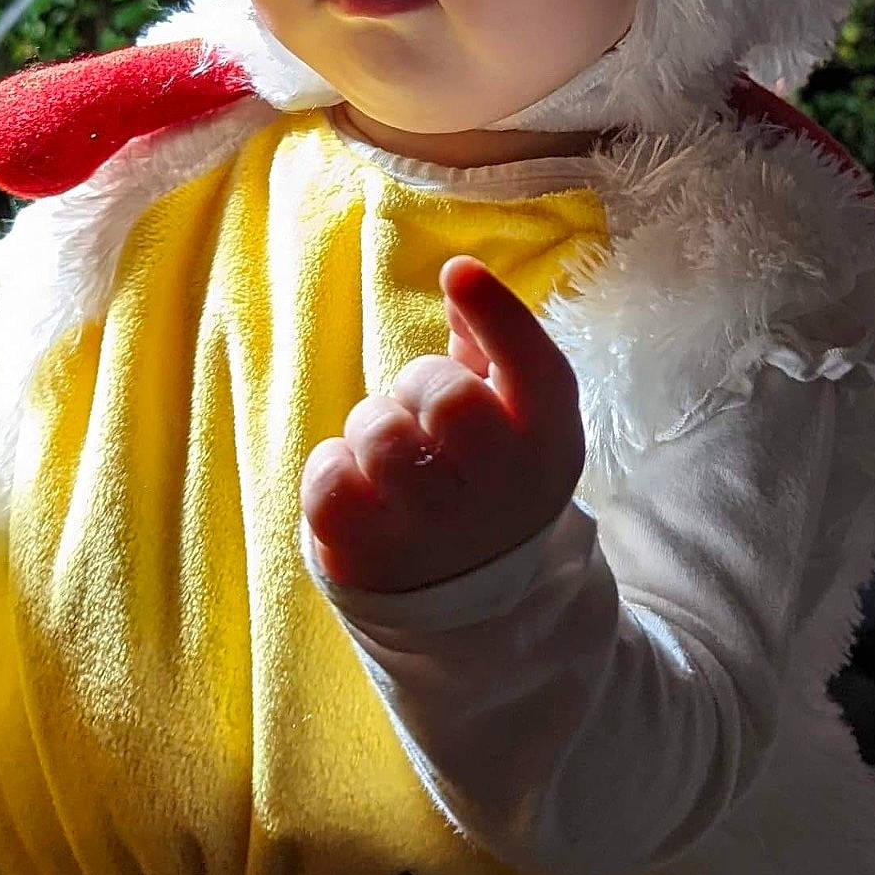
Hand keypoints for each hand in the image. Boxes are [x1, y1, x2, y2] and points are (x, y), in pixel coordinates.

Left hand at [302, 255, 583, 591]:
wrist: (471, 600)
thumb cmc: (485, 478)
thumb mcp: (513, 419)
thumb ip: (490, 349)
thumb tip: (460, 276)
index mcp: (547, 441)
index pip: (535, 370)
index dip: (498, 315)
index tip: (459, 273)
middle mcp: (501, 490)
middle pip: (448, 398)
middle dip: (419, 385)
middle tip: (420, 410)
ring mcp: (437, 531)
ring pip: (381, 436)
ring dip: (372, 427)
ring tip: (388, 452)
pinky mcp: (372, 557)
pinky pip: (328, 481)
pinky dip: (331, 469)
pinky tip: (357, 484)